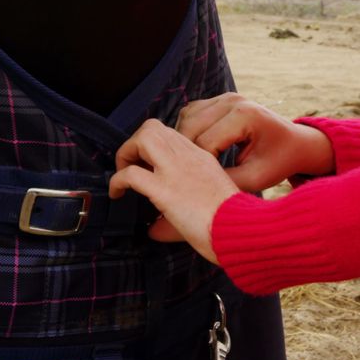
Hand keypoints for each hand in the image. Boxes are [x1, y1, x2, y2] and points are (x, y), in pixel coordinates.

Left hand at [108, 119, 239, 263]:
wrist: (242, 231)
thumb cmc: (233, 223)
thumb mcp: (215, 199)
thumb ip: (190, 201)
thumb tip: (155, 227)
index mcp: (202, 158)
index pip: (170, 135)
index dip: (152, 147)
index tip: (147, 166)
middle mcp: (189, 157)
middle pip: (152, 128)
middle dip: (134, 144)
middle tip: (132, 167)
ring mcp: (176, 172)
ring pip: (141, 139)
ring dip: (125, 154)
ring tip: (122, 176)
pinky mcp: (165, 190)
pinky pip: (130, 174)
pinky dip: (117, 181)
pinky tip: (118, 195)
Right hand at [176, 93, 334, 191]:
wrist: (296, 143)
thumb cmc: (279, 162)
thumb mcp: (256, 178)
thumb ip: (224, 181)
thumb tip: (192, 187)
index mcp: (244, 115)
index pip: (204, 143)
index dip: (200, 167)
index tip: (206, 183)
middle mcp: (232, 100)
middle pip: (189, 127)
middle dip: (188, 154)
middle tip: (194, 177)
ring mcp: (224, 96)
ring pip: (186, 119)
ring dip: (185, 142)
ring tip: (195, 165)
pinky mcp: (219, 100)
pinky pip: (191, 114)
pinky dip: (189, 132)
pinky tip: (198, 151)